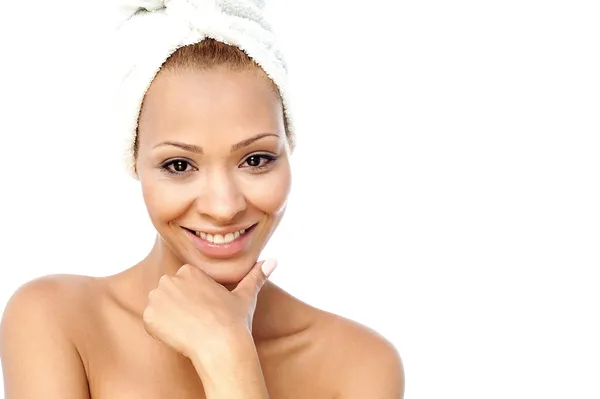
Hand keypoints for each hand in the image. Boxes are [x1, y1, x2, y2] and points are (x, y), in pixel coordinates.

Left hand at [142, 259, 276, 360]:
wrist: (220, 344)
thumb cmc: (233, 321)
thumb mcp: (245, 296)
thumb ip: (256, 276)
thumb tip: (273, 261)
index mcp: (189, 271)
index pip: (183, 286)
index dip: (193, 302)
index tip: (204, 313)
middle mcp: (170, 279)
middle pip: (169, 295)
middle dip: (179, 308)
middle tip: (197, 322)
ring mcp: (157, 297)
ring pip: (158, 308)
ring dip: (168, 319)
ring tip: (189, 328)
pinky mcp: (149, 316)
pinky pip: (150, 323)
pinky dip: (160, 331)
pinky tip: (178, 335)